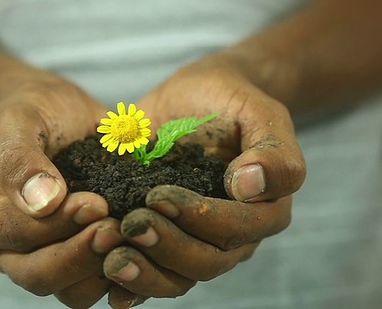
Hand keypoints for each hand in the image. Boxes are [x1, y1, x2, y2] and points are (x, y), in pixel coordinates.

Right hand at [0, 69, 122, 307]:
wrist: (58, 113)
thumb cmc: (32, 112)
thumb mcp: (18, 120)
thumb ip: (20, 158)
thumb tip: (41, 203)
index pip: (12, 235)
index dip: (53, 225)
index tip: (94, 202)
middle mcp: (7, 248)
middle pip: (39, 275)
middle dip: (80, 255)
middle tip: (116, 226)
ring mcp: (43, 258)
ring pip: (71, 290)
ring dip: (104, 270)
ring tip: (132, 235)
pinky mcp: (78, 260)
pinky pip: (99, 283)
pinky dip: (123, 272)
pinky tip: (145, 247)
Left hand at [103, 54, 305, 303]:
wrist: (196, 97)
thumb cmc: (229, 100)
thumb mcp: (259, 111)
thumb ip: (273, 150)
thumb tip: (252, 186)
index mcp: (264, 209)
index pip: (236, 230)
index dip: (199, 219)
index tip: (158, 196)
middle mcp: (234, 234)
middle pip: (206, 261)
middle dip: (166, 247)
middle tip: (131, 225)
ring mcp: (198, 241)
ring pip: (178, 277)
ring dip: (145, 273)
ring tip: (111, 257)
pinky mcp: (167, 240)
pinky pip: (154, 273)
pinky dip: (132, 284)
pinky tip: (108, 285)